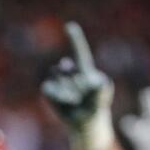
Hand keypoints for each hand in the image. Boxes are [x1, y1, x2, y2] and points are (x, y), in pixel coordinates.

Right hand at [41, 22, 115, 149]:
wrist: (84, 123)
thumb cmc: (95, 109)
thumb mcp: (101, 102)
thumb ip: (101, 92)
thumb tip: (99, 83)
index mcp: (86, 70)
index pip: (80, 52)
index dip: (75, 39)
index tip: (70, 26)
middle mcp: (72, 71)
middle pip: (67, 69)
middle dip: (73, 85)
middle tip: (81, 98)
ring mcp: (60, 80)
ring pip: (56, 77)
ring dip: (65, 91)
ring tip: (74, 101)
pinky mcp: (50, 90)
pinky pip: (47, 88)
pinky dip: (55, 96)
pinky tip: (64, 103)